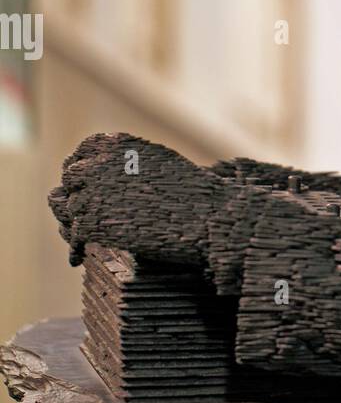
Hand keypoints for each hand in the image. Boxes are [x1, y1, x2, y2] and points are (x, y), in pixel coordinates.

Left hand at [48, 132, 224, 267]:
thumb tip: (108, 170)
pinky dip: (75, 249)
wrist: (207, 217)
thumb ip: (128, 161)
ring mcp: (91, 193)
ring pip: (71, 209)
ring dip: (76, 223)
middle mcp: (97, 163)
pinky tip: (79, 258)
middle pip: (72, 180)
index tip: (85, 189)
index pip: (81, 155)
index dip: (82, 173)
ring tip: (81, 238)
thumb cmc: (193, 192)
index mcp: (115, 144)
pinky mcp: (92, 223)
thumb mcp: (158, 162)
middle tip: (85, 216)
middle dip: (77, 196)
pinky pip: (74, 236)